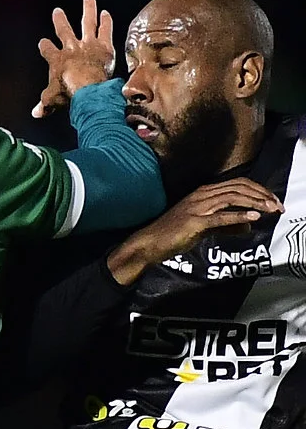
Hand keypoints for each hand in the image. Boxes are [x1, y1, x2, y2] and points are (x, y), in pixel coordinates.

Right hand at [32, 0, 115, 117]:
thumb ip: (45, 104)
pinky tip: (105, 12)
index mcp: (55, 59)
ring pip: (86, 22)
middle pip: (63, 30)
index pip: (47, 49)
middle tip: (57, 11)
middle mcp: (70, 47)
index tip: (43, 43)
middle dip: (60, 20)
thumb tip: (35, 113)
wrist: (87, 88)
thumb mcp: (52, 100)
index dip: (44, 46)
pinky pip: (104, 30)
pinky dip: (105, 21)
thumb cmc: (67, 93)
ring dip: (87, 8)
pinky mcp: (103, 46)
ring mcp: (87, 44)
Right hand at [107, 179, 281, 283]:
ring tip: (271, 210)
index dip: (258, 190)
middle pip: (238, 188)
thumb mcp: (204, 228)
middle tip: (279, 206)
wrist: (149, 244)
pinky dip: (239, 216)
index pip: (237, 184)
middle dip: (262, 196)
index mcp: (203, 193)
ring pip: (232, 198)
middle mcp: (201, 196)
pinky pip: (220, 216)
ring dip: (256, 204)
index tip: (273, 201)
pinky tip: (253, 218)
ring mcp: (197, 207)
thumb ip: (227, 225)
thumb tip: (249, 225)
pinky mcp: (194, 222)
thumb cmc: (173, 235)